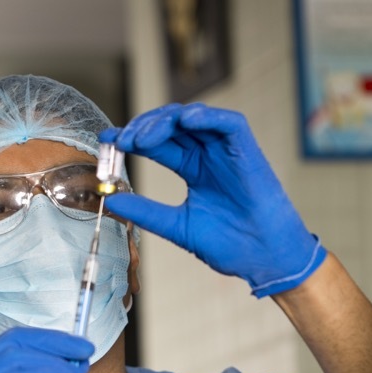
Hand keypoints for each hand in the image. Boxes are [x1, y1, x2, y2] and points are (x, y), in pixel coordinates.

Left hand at [102, 103, 325, 296]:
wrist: (264, 257)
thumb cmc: (230, 245)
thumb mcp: (177, 226)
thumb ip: (146, 212)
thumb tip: (111, 200)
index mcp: (193, 170)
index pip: (157, 144)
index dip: (132, 138)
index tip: (107, 140)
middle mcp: (208, 155)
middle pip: (170, 126)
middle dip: (142, 128)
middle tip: (122, 141)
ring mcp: (226, 150)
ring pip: (193, 117)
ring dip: (164, 121)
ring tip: (142, 138)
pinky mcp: (246, 149)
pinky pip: (227, 122)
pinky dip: (205, 116)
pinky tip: (183, 121)